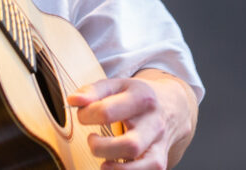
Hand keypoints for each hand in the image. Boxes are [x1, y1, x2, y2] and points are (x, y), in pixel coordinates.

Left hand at [68, 69, 196, 168]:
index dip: (86, 116)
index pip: (107, 112)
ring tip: (103, 161)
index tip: (83, 116)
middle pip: (130, 144)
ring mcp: (160, 143)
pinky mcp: (161, 160)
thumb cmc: (137, 96)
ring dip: (116, 168)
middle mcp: (154, 122)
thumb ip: (93, 91)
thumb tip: (73, 101)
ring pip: (143, 165)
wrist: (172, 105)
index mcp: (141, 97)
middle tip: (92, 140)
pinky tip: (114, 167)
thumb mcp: (117, 85)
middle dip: (101, 148)